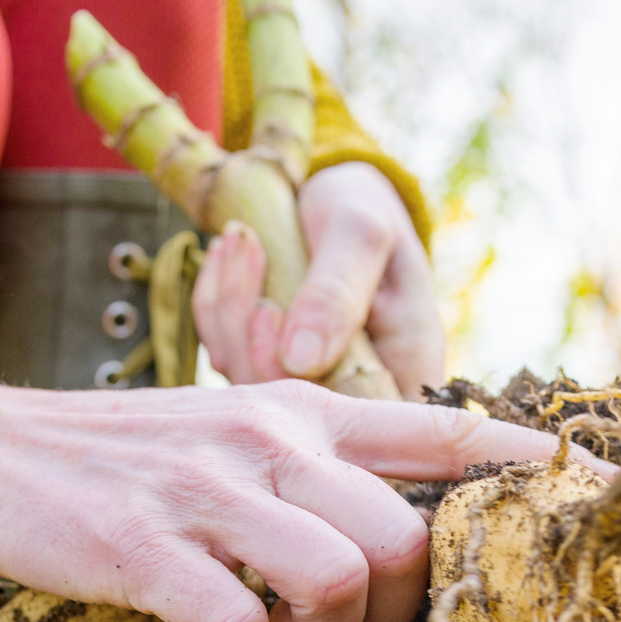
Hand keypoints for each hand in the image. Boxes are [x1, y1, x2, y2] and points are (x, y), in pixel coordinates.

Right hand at [0, 372, 592, 621]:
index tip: (576, 486)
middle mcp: (266, 441)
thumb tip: (398, 531)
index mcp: (295, 411)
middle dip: (398, 608)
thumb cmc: (119, 459)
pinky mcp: (146, 549)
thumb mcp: (225, 429)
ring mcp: (206, 492)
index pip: (434, 432)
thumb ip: (311, 463)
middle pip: (406, 538)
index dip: (516, 464)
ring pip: (342, 582)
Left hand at [193, 162, 445, 397]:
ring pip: (249, 383)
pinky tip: (223, 255)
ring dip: (228, 306)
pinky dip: (215, 304)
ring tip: (237, 239)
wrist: (336, 196)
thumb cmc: (364, 211)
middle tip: (246, 248)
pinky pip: (225, 355)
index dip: (300, 386)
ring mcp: (307, 387)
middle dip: (248, 329)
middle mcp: (356, 394)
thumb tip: (300, 360)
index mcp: (405, 373)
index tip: (269, 310)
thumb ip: (338, 294)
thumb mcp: (361, 234)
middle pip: (288, 412)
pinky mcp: (266, 370)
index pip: (357, 425)